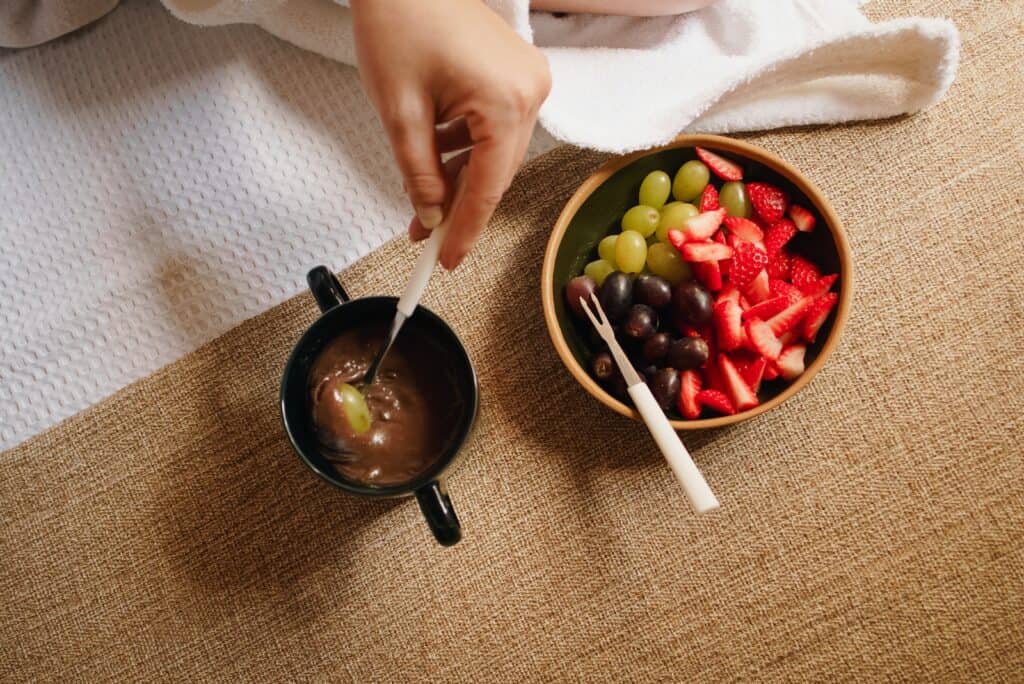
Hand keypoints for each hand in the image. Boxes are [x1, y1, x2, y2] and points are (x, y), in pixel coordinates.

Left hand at [351, 0, 550, 268]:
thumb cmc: (399, 23)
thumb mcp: (399, 111)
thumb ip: (417, 172)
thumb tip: (430, 215)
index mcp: (506, 100)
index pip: (488, 185)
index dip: (466, 228)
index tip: (448, 260)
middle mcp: (530, 91)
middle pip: (496, 171)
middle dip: (459, 205)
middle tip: (427, 235)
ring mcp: (528, 80)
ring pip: (495, 152)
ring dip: (460, 177)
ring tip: (422, 196)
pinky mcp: (518, 73)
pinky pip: (495, 127)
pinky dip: (467, 148)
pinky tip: (437, 157)